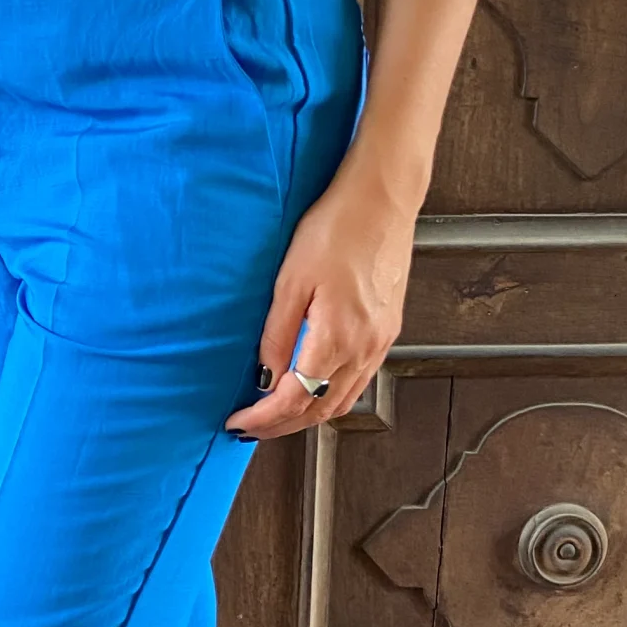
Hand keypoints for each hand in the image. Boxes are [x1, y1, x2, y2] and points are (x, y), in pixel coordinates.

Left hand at [225, 151, 415, 439]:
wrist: (381, 200)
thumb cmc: (336, 228)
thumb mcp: (291, 281)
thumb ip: (277, 335)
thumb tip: (266, 378)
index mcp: (338, 338)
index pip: (296, 400)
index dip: (264, 419)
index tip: (238, 422)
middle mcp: (365, 348)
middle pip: (321, 410)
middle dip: (283, 426)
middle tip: (250, 427)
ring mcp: (381, 341)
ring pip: (343, 401)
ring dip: (308, 415)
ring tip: (276, 414)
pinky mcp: (388, 330)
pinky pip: (359, 381)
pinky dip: (331, 395)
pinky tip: (312, 387)